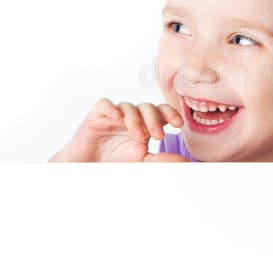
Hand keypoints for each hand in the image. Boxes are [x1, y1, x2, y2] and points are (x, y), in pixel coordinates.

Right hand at [48, 98, 189, 161]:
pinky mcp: (96, 117)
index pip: (161, 112)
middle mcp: (131, 118)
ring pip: (129, 106)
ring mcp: (114, 116)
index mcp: (145, 125)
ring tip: (139, 137)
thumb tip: (185, 161)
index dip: (170, 114)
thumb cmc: (114, 162)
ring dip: (135, 120)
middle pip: (147, 107)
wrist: (87, 168)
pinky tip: (116, 117)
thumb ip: (161, 160)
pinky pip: (104, 104)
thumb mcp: (141, 162)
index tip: (178, 124)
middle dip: (154, 119)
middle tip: (157, 136)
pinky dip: (111, 108)